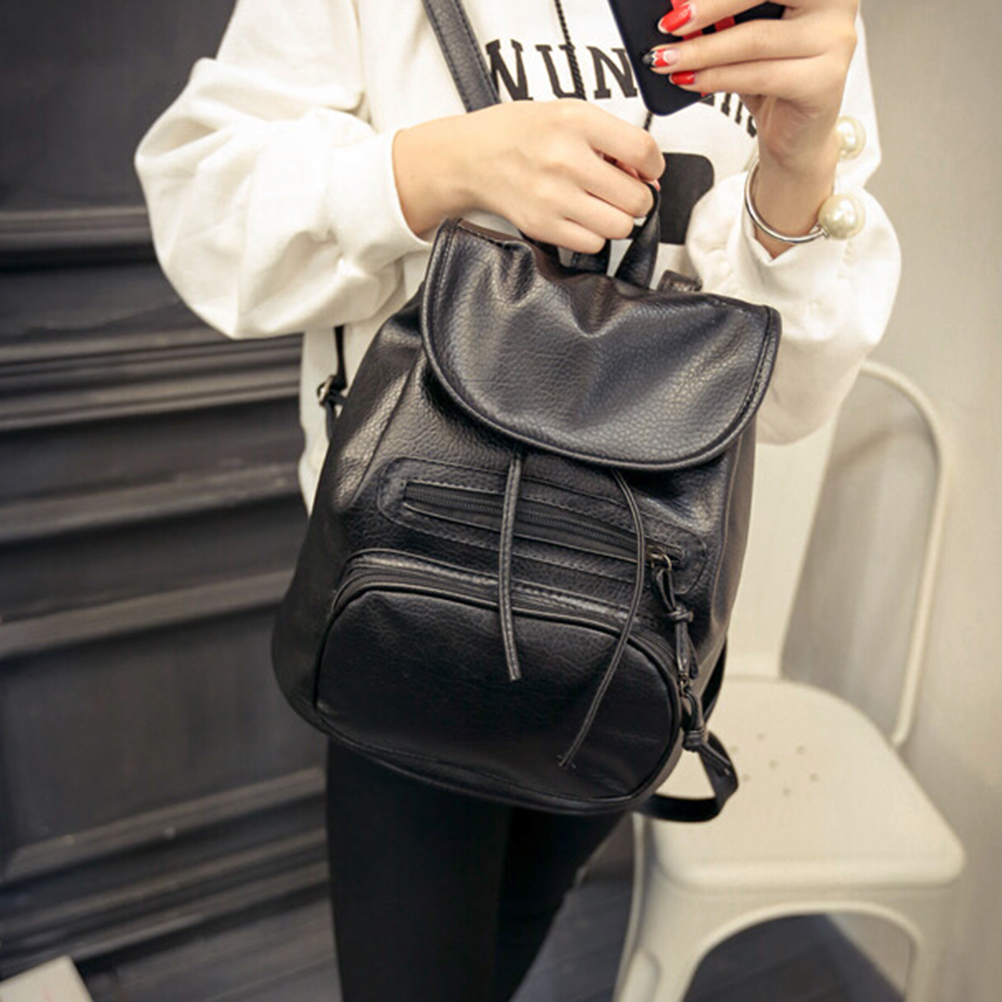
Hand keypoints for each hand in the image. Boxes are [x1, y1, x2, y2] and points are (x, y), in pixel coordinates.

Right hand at [393, 101, 663, 253]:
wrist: (472, 158)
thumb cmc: (519, 134)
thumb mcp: (568, 115)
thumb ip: (611, 140)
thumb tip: (648, 177)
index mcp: (576, 122)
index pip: (643, 151)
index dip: (654, 166)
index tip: (647, 170)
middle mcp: (566, 160)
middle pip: (636, 197)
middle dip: (638, 197)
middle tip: (623, 191)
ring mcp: (553, 197)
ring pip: (619, 226)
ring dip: (618, 219)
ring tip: (601, 205)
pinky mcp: (543, 226)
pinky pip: (593, 244)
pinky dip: (594, 235)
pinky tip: (580, 217)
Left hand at [648, 0, 856, 253]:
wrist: (797, 136)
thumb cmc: (774, 77)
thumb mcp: (747, 34)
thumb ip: (725, 15)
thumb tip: (679, 7)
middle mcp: (836, 2)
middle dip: (709, 8)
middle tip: (669, 24)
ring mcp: (836, 41)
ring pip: (755, 39)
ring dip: (702, 51)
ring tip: (667, 60)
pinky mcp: (824, 81)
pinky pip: (760, 75)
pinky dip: (718, 78)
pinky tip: (691, 81)